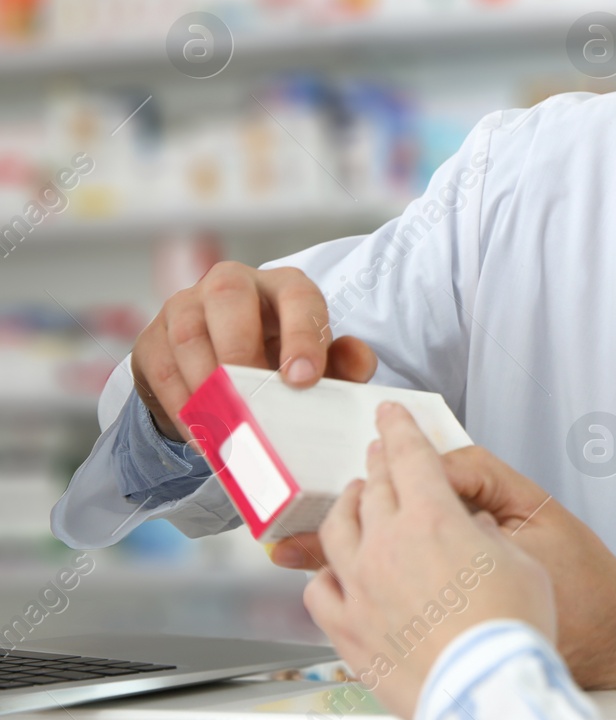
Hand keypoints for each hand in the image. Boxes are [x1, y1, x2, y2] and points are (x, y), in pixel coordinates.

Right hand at [131, 261, 375, 440]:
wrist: (221, 365)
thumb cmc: (280, 359)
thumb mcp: (316, 361)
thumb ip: (344, 363)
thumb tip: (358, 362)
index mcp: (283, 286)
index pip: (297, 296)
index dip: (302, 334)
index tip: (303, 379)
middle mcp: (232, 284)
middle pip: (227, 295)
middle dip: (241, 350)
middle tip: (253, 400)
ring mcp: (185, 306)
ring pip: (188, 333)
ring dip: (207, 384)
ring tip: (227, 427)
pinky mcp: (153, 337)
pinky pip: (162, 368)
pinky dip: (183, 407)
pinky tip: (204, 435)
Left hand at [302, 402, 557, 719]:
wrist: (489, 691)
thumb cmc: (511, 633)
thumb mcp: (522, 560)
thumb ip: (486, 533)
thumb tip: (471, 531)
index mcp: (433, 519)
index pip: (409, 456)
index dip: (399, 429)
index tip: (390, 416)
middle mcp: (388, 547)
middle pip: (373, 488)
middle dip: (377, 464)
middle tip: (380, 454)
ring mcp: (361, 588)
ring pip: (336, 531)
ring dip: (346, 508)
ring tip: (354, 503)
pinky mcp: (349, 631)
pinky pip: (319, 590)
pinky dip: (325, 572)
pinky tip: (332, 572)